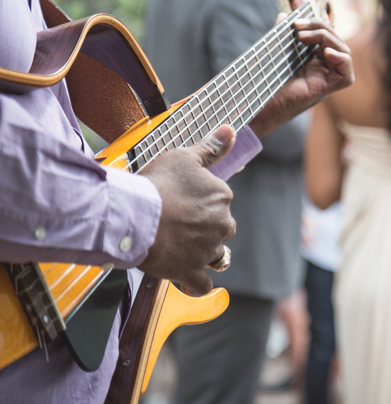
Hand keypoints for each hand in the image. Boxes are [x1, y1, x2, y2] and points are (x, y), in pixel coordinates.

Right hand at [138, 125, 236, 295]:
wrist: (132, 216)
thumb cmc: (155, 184)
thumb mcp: (183, 157)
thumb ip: (211, 147)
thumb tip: (231, 130)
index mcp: (222, 197)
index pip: (220, 200)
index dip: (201, 200)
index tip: (181, 199)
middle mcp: (222, 225)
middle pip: (221, 228)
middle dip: (205, 228)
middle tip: (178, 223)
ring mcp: (207, 251)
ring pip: (215, 255)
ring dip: (203, 253)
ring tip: (182, 247)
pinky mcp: (190, 272)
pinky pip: (202, 285)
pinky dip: (196, 284)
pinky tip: (188, 280)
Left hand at [249, 16, 353, 137]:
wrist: (255, 108)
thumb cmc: (263, 84)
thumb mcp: (275, 53)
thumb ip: (282, 35)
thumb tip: (284, 16)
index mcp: (311, 61)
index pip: (326, 36)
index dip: (316, 24)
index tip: (295, 22)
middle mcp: (321, 70)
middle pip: (336, 41)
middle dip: (320, 27)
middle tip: (298, 27)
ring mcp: (325, 80)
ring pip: (344, 53)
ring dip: (328, 39)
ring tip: (304, 37)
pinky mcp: (327, 90)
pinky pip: (346, 75)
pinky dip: (341, 60)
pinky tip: (326, 53)